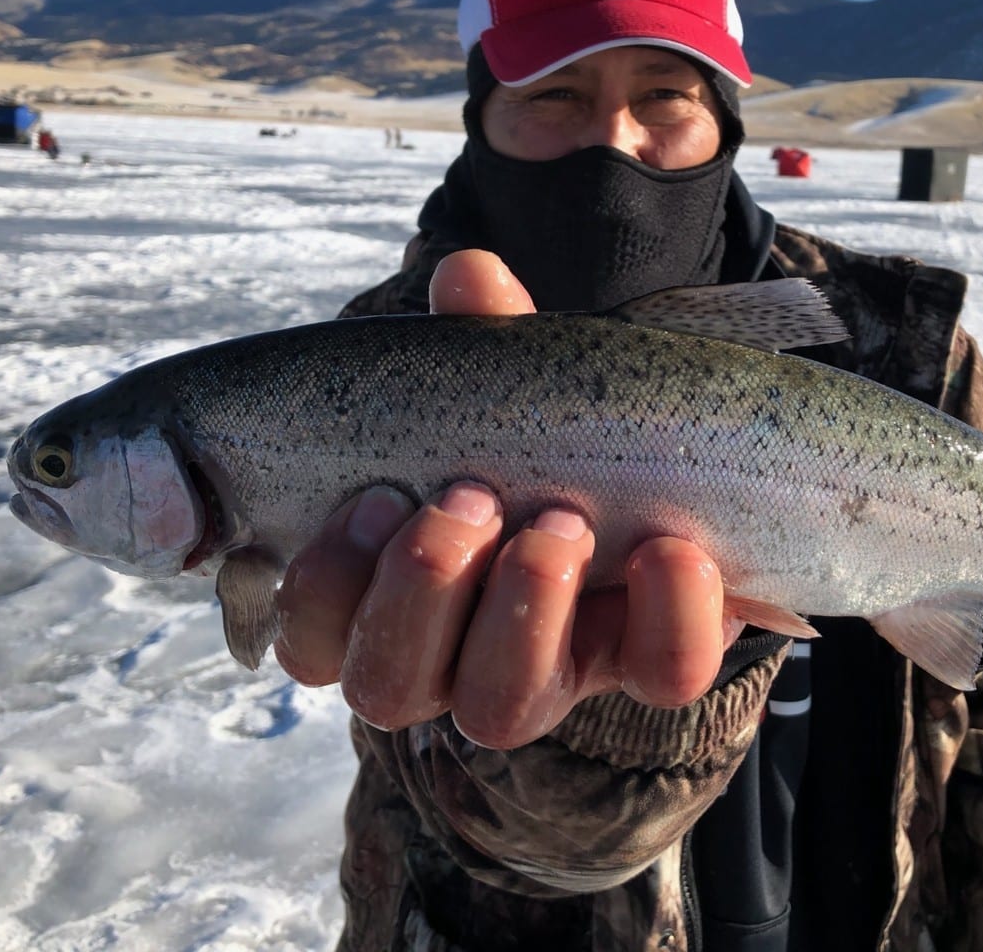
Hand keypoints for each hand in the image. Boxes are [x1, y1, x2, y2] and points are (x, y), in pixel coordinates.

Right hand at [274, 249, 742, 749]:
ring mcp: (550, 674)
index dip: (326, 587)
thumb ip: (481, 340)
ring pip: (500, 709)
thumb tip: (469, 275)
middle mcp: (452, 659)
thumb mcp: (506, 388)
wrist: (670, 466)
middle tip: (468, 499)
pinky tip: (669, 548)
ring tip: (559, 525)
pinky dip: (667, 617)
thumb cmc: (545, 435)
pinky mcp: (649, 662)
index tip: (374, 493)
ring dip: (520, 614)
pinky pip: (662, 678)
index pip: (312, 642)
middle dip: (420, 591)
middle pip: (389, 688)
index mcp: (385, 597)